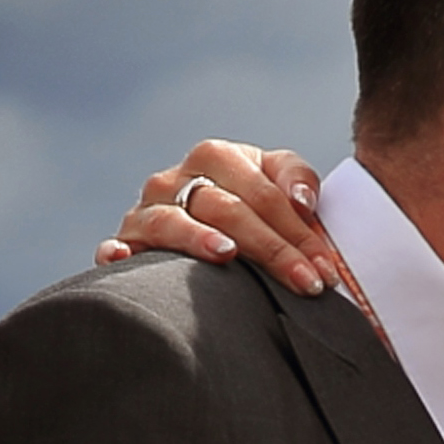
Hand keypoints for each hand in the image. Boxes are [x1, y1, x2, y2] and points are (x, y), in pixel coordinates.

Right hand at [98, 142, 353, 299]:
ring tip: (227, 255)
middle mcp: (178, 178)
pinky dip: (118, 252)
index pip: (263, 191)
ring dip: (199, 239)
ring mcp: (148, 209)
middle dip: (271, 249)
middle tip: (305, 284)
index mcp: (218, 158)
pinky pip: (117, 245)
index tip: (326, 270)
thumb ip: (296, 181)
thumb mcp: (276, 186)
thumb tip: (303, 202)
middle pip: (226, 208)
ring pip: (171, 220)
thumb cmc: (250, 211)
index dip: (298, 231)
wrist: (201, 230)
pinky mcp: (126, 240)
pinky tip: (123, 258)